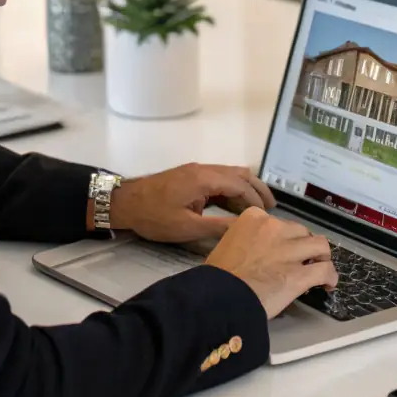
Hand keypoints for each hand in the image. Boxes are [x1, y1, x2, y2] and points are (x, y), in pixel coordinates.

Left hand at [108, 162, 274, 243]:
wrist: (125, 203)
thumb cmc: (154, 217)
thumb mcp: (187, 227)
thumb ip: (218, 227)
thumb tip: (245, 228)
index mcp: (204, 178)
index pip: (239, 185)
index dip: (255, 200)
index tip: (267, 217)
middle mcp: (203, 169)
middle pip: (239, 174)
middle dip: (256, 189)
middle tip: (271, 207)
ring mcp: (196, 171)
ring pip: (229, 174)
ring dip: (245, 188)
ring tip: (258, 207)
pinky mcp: (190, 177)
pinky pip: (218, 178)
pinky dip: (231, 189)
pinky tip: (234, 205)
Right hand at [206, 207, 337, 318]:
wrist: (218, 296)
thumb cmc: (217, 274)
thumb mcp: (227, 243)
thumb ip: (246, 239)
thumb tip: (254, 250)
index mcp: (254, 218)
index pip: (280, 222)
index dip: (284, 237)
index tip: (282, 249)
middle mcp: (274, 228)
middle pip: (301, 231)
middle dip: (303, 245)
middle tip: (301, 260)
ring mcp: (289, 251)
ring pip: (320, 246)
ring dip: (322, 257)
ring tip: (320, 267)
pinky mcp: (299, 274)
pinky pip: (325, 270)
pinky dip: (330, 276)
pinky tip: (328, 284)